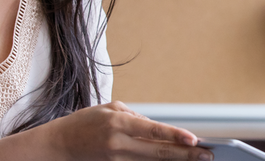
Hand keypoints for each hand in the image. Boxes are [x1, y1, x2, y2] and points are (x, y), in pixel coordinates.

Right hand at [39, 101, 213, 160]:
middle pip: (158, 152)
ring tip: (198, 159)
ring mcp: (115, 160)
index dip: (175, 136)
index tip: (194, 139)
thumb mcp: (109, 109)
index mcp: (118, 123)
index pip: (153, 130)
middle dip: (185, 154)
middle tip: (208, 154)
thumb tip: (159, 129)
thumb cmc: (84, 123)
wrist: (57, 146)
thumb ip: (137, 117)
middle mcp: (118, 143)